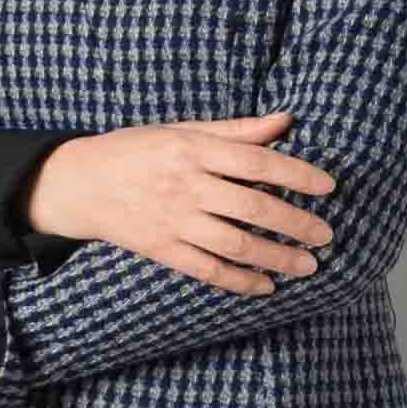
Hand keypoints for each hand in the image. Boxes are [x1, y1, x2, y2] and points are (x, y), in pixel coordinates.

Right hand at [21, 112, 336, 290]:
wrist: (78, 184)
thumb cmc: (136, 151)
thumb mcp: (180, 130)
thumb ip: (235, 130)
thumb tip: (286, 121)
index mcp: (192, 150)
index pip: (257, 163)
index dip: (297, 175)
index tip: (328, 187)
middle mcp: (184, 186)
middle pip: (253, 208)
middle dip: (297, 224)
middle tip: (326, 235)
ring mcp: (171, 220)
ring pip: (235, 244)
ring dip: (276, 257)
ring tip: (307, 265)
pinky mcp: (160, 248)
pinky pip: (206, 269)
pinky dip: (239, 280)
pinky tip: (265, 285)